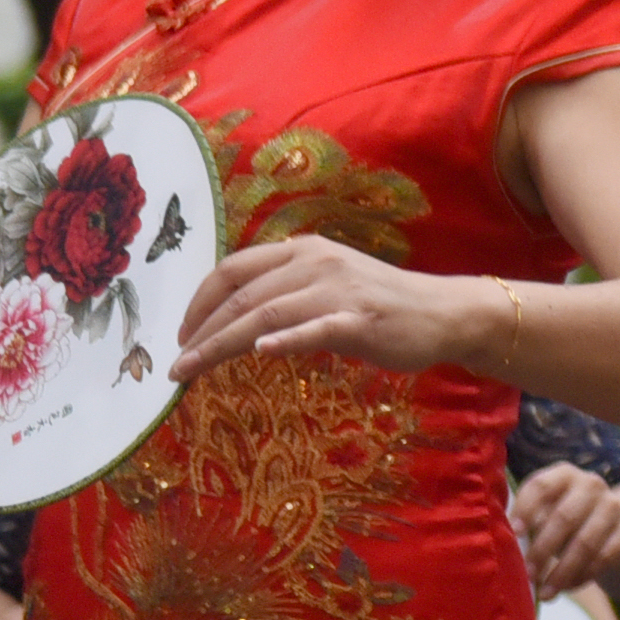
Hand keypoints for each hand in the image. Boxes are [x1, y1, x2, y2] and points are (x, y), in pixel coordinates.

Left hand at [174, 236, 493, 382]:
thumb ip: (285, 291)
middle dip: (201, 331)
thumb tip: (232, 318)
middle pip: (243, 296)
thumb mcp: (326, 283)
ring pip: (266, 315)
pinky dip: (286, 340)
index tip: (181, 334)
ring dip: (221, 344)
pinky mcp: (361, 320)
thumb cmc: (380, 303)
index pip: (234, 269)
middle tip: (175, 364)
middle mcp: (316, 263)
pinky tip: (261, 352)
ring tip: (192, 369)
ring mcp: (339, 290)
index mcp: (303, 249)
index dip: (199, 301)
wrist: (443, 312)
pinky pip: (316, 329)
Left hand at [515, 464, 619, 599]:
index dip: (526, 509)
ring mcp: (613, 505)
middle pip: (564, 517)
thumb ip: (526, 522)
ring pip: (586, 542)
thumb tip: (502, 547)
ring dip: (563, 571)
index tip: (513, 534)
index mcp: (563, 474)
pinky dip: (584, 575)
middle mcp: (591, 484)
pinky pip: (606, 556)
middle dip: (543, 549)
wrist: (611, 517)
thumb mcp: (545, 510)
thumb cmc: (561, 516)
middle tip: (528, 575)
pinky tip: (567, 588)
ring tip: (546, 592)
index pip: (541, 486)